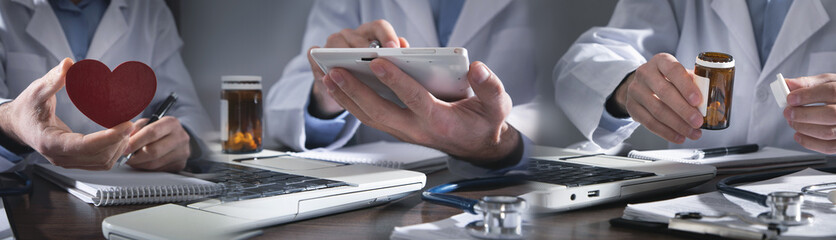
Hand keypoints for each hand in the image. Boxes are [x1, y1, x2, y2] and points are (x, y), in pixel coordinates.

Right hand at [0, 58, 132, 169]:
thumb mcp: (36, 91)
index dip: (109, 137)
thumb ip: (53, 79)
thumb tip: (68, 64)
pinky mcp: (75, 160)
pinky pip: (100, 161)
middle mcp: (60, 156)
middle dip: (119, 141)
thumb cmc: (26, 108)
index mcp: (50, 142)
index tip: (126, 124)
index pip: (85, 146)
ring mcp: (68, 161)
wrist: (18, 124)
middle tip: (131, 122)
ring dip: (119, 147)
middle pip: (98, 157)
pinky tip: (122, 136)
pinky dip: (114, 150)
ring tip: (129, 128)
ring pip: (102, 162)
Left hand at [124, 117, 190, 171]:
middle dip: (135, 156)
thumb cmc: (159, 130)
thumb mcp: (148, 123)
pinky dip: (146, 167)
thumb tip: (124, 140)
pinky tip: (141, 162)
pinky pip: (157, 170)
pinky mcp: (180, 164)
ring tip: (131, 159)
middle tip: (124, 156)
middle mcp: (180, 137)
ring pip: (154, 163)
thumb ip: (136, 129)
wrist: (177, 138)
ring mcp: (182, 152)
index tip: (124, 147)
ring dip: (138, 163)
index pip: (152, 132)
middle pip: (153, 151)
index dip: (135, 141)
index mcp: (171, 123)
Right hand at [307, 19, 409, 117]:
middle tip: (375, 68)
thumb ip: (396, 60)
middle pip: (358, 38)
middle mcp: (351, 35)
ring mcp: (332, 44)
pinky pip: (315, 55)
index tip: (393, 50)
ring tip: (353, 76)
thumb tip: (404, 48)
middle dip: (366, 53)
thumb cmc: (369, 79)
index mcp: (371, 34)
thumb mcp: (385, 71)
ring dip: (343, 60)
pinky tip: (332, 81)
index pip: (380, 27)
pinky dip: (322, 66)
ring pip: (336, 45)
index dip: (387, 37)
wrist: (344, 92)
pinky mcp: (315, 55)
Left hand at [322, 59, 520, 164]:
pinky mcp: (398, 129)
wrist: (479, 147)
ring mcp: (405, 131)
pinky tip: (338, 87)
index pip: (415, 99)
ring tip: (328, 76)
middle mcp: (418, 129)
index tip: (380, 62)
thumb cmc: (485, 122)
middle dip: (357, 91)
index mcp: (441, 121)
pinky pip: (370, 117)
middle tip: (336, 71)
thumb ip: (489, 86)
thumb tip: (477, 68)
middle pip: (381, 111)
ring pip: (371, 117)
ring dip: (347, 98)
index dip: (397, 81)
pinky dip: (352, 103)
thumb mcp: (497, 105)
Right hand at [613, 53, 703, 143]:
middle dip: (683, 110)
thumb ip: (694, 84)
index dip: (686, 86)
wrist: (642, 85)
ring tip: (692, 132)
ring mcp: (635, 90)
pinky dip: (666, 132)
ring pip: (657, 110)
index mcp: (661, 61)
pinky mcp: (631, 106)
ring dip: (677, 124)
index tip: (698, 100)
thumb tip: (711, 101)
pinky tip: (678, 136)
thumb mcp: (680, 75)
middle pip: (664, 92)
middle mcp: (645, 73)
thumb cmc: (667, 80)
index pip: (673, 70)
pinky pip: (649, 122)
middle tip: (698, 122)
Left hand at [783, 73, 835, 153]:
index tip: (790, 98)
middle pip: (830, 114)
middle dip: (804, 114)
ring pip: (827, 132)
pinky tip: (798, 134)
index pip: (831, 91)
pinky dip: (809, 142)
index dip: (808, 95)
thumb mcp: (829, 83)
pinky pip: (828, 147)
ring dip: (803, 128)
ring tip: (792, 121)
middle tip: (788, 112)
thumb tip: (789, 83)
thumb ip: (809, 83)